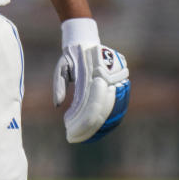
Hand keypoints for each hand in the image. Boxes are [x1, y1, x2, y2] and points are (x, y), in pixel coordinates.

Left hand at [53, 18, 129, 143]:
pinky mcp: (121, 83)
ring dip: (102, 126)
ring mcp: (117, 81)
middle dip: (90, 127)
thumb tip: (57, 105)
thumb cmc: (70, 57)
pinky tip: (101, 129)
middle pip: (102, 110)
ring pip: (113, 109)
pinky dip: (111, 118)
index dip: (82, 122)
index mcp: (92, 75)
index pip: (90, 105)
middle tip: (75, 137)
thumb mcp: (61, 68)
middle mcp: (108, 79)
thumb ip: (59, 85)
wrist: (86, 42)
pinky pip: (118, 104)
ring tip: (88, 137)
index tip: (70, 131)